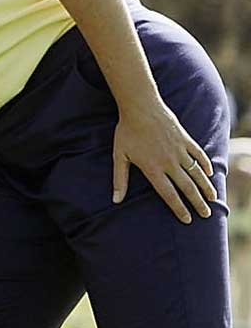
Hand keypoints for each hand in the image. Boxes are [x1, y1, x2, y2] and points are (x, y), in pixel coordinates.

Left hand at [110, 99, 217, 222]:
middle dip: (197, 203)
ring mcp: (179, 150)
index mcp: (153, 168)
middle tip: (206, 215)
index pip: (168, 194)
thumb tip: (115, 200)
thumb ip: (119, 179)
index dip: (178, 208)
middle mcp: (169, 162)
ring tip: (212, 199)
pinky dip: (205, 164)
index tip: (187, 220)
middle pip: (187, 187)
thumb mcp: (119, 156)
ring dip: (205, 187)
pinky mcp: (186, 139)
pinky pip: (199, 154)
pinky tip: (209, 173)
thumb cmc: (126, 132)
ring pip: (196, 173)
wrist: (140, 107)